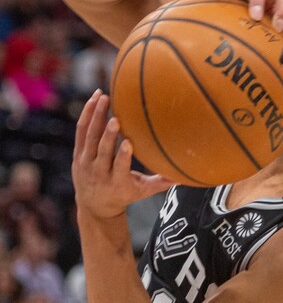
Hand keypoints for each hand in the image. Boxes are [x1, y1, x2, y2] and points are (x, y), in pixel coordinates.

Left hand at [72, 90, 171, 219]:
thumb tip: (184, 175)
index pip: (119, 168)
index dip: (122, 156)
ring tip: (104, 98)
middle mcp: (98, 171)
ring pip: (90, 136)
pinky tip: (94, 98)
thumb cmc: (124, 194)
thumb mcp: (142, 192)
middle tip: (115, 118)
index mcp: (117, 181)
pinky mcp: (78, 153)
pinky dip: (87, 114)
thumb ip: (160, 182)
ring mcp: (86, 162)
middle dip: (108, 135)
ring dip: (96, 117)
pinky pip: (81, 131)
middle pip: (102, 150)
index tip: (128, 143)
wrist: (94, 205)